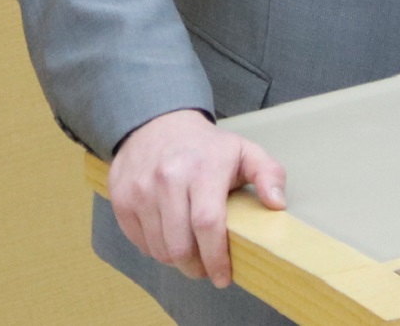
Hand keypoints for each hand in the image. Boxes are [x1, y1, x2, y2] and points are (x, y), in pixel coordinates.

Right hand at [108, 108, 286, 288]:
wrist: (158, 123)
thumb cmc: (206, 146)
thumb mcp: (244, 152)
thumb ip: (268, 174)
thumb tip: (278, 203)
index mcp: (202, 169)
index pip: (208, 224)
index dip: (216, 257)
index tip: (224, 277)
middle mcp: (168, 179)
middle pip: (180, 245)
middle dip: (196, 267)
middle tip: (206, 268)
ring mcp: (140, 190)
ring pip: (158, 249)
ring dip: (176, 261)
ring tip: (190, 253)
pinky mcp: (121, 198)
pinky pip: (139, 242)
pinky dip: (155, 249)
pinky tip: (169, 238)